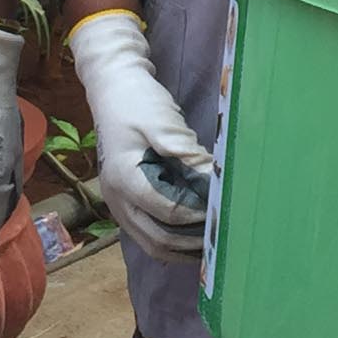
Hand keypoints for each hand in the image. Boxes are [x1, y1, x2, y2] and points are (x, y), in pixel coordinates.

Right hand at [67, 12, 209, 263]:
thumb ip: (187, 155)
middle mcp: (116, 199)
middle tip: (224, 234)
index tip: (224, 210)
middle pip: (158, 238)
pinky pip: (148, 234)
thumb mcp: (163, 123)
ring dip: (183, 248)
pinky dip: (173, 241)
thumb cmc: (138, 102)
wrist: (113, 89)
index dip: (198, 215)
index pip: (167, 211)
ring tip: (213, 243)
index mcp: (124, 179)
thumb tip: (216, 181)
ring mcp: (118, 204)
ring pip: (152, 244)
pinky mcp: (126, 203)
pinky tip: (195, 237)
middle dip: (193, 240)